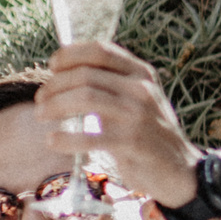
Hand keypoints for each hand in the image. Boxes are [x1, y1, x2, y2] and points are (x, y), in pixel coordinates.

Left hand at [36, 42, 201, 207]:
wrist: (180, 169)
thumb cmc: (150, 132)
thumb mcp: (139, 98)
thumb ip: (112, 83)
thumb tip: (66, 71)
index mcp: (142, 73)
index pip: (100, 50)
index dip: (70, 55)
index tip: (52, 67)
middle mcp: (142, 89)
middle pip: (85, 74)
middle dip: (54, 85)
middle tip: (41, 100)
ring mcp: (139, 115)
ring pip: (85, 97)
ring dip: (55, 106)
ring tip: (41, 116)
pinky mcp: (133, 143)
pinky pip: (90, 136)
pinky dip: (65, 139)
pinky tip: (52, 141)